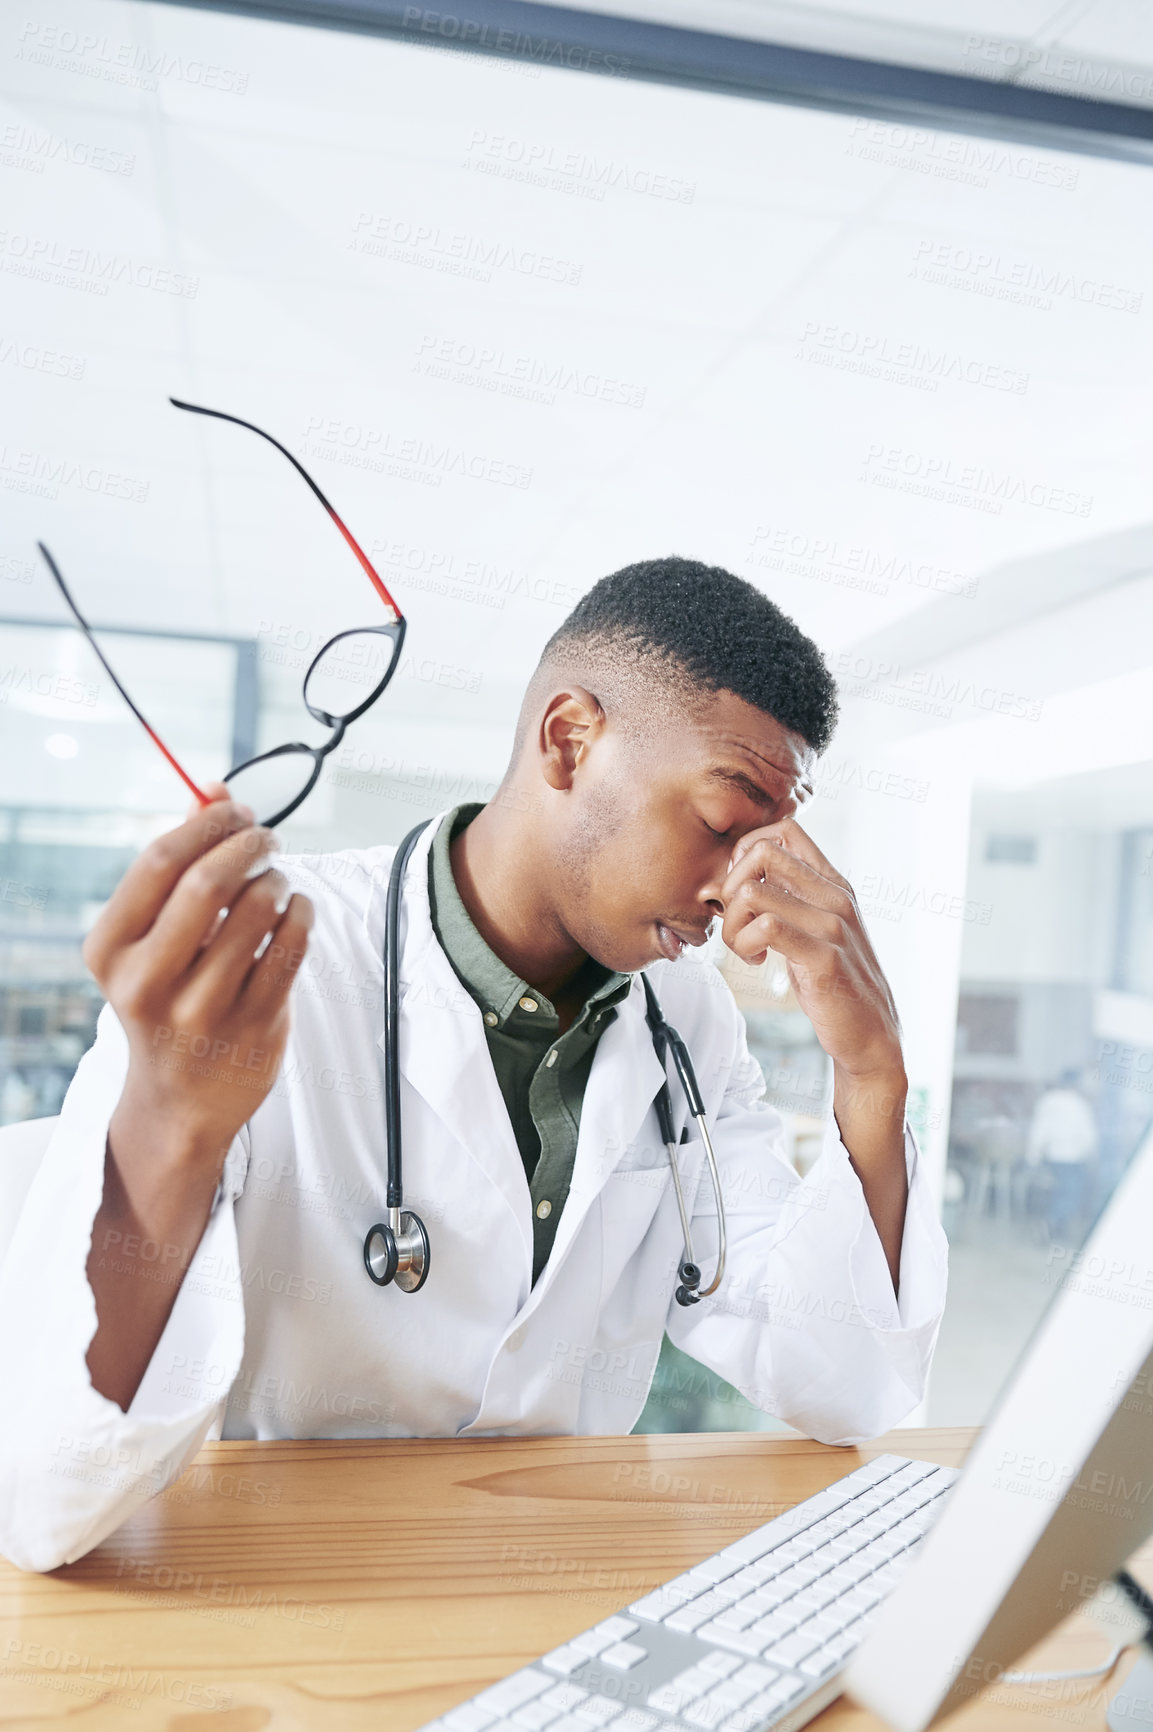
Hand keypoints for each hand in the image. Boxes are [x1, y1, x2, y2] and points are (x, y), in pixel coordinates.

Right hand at [84, 782, 313, 1167]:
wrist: (182, 1097)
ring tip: (276, 883)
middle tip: (266, 839)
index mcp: (112, 950)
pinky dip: (302, 913)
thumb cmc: (167, 994)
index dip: (209, 824)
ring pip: (261, 910)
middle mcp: (149, 982)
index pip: (160, 862)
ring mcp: (204, 1009)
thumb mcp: (151, 935)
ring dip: (279, 880)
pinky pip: (293, 944)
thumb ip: (179, 860)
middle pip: (210, 882)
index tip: (235, 811)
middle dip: (249, 845)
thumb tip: (211, 789)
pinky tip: (295, 910)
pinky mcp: (256, 1023)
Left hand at [721, 817, 901, 1082]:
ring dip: (733, 924)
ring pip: (752, 892)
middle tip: (736, 922)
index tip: (741, 892)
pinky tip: (756, 961)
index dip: (746, 852)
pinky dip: (745, 943)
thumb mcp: (812, 931)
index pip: (784, 830)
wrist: (871, 1034)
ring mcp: (832, 925)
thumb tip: (728, 884)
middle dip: (731, 886)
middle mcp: (836, 896)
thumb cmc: (833, 982)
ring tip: (744, 948)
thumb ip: (784, 902)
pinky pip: (766, 927)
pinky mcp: (823, 957)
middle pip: (761, 852)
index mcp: (833, 884)